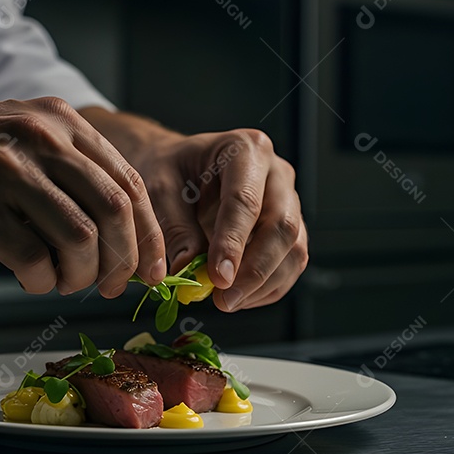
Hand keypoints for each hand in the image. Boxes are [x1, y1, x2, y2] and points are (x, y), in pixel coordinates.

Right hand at [0, 96, 165, 296]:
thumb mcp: (18, 133)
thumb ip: (65, 170)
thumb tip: (115, 236)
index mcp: (60, 121)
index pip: (128, 183)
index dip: (149, 235)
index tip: (152, 270)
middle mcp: (41, 138)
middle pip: (114, 212)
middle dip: (123, 261)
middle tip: (111, 287)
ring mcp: (7, 171)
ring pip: (79, 239)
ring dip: (79, 276)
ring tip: (61, 282)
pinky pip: (31, 258)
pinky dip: (40, 281)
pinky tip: (29, 279)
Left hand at [132, 128, 307, 311]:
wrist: (180, 168)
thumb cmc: (171, 172)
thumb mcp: (159, 188)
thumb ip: (174, 226)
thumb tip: (187, 268)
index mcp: (245, 150)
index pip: (245, 201)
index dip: (233, 243)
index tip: (218, 277)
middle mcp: (277, 173)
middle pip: (282, 226)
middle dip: (254, 270)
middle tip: (223, 299)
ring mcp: (289, 201)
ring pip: (294, 249)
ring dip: (263, 284)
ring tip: (226, 302)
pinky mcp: (290, 229)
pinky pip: (291, 263)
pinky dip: (268, 288)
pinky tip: (240, 297)